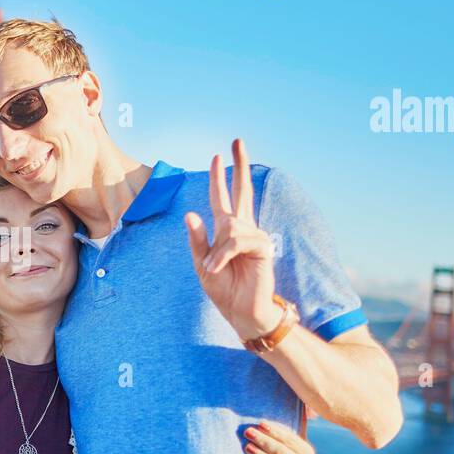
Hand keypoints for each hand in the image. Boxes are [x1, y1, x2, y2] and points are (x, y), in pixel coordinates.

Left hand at [183, 138, 280, 341]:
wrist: (241, 312)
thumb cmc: (224, 290)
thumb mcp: (202, 264)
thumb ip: (197, 240)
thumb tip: (190, 213)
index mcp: (226, 231)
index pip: (222, 198)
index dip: (220, 178)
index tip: (217, 155)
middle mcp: (242, 229)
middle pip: (242, 190)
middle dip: (239, 165)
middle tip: (237, 140)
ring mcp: (255, 236)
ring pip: (230, 226)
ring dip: (217, 251)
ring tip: (213, 268)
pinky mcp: (263, 247)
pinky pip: (237, 240)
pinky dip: (223, 254)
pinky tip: (218, 266)